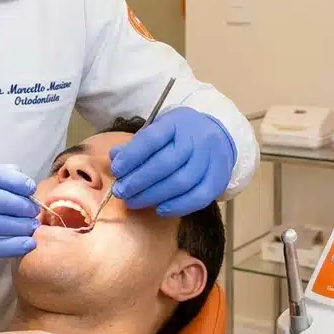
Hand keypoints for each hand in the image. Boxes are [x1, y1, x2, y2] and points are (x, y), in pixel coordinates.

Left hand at [109, 107, 236, 216]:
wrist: (218, 136)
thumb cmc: (180, 134)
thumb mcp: (159, 129)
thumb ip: (137, 144)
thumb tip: (115, 157)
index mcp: (177, 123)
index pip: (152, 139)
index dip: (132, 156)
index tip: (116, 170)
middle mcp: (196, 139)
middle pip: (165, 163)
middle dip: (139, 180)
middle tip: (120, 192)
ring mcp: (209, 160)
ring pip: (181, 182)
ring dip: (153, 195)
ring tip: (133, 201)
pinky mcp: (218, 179)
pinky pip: (198, 197)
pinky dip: (177, 206)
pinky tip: (159, 210)